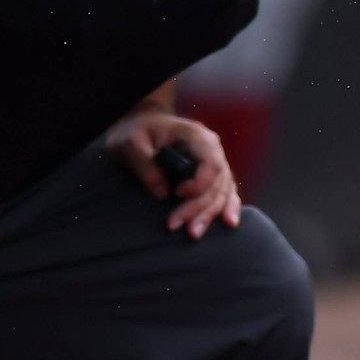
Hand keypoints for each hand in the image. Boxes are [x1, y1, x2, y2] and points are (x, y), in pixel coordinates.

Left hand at [103, 108, 240, 237]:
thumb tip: (162, 193)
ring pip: (222, 192)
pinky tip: (229, 222)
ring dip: (209, 214)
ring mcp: (215, 162)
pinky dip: (228, 208)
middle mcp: (212, 149)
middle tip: (175, 225)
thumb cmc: (137, 130)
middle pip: (217, 183)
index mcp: (196, 136)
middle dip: (198, 208)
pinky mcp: (212, 175)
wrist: (144, 125)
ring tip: (193, 233)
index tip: (176, 194)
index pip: (211, 163)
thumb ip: (145, 165)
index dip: (198, 184)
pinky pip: (227, 193)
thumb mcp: (130, 143)